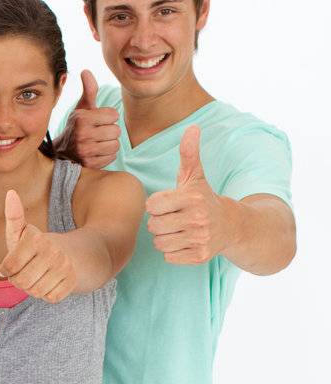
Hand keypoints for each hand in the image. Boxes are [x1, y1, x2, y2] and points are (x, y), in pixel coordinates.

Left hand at [0, 189, 75, 301]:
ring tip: (40, 277)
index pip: (9, 267)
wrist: (84, 255)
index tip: (12, 265)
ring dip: (34, 289)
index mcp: (36, 238)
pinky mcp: (73, 282)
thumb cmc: (45, 245)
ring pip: (35, 292)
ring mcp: (64, 267)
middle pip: (21, 282)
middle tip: (27, 272)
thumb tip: (10, 193)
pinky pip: (50, 298)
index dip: (7, 270)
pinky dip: (49, 294)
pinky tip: (53, 283)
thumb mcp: (27, 231)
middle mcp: (51, 251)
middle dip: (20, 281)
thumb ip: (15, 217)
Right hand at [62, 70, 119, 168]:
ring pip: (115, 145)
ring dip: (109, 143)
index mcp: (81, 118)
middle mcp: (82, 135)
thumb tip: (86, 71)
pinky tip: (97, 152)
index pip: (113, 115)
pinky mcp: (90, 164)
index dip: (108, 117)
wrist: (62, 153)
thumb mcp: (81, 109)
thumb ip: (88, 90)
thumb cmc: (76, 127)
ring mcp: (86, 151)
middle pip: (116, 131)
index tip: (97, 121)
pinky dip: (107, 155)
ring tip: (98, 142)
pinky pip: (112, 157)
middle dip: (109, 131)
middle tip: (98, 133)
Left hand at [145, 126, 233, 264]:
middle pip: (153, 226)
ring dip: (164, 238)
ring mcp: (200, 238)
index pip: (152, 205)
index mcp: (192, 197)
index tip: (169, 203)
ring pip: (160, 243)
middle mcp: (198, 218)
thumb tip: (192, 127)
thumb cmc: (204, 198)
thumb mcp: (196, 175)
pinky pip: (169, 257)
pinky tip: (184, 241)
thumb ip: (189, 153)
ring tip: (177, 229)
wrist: (231, 225)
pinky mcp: (200, 256)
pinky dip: (173, 251)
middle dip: (159, 222)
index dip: (157, 204)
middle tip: (172, 218)